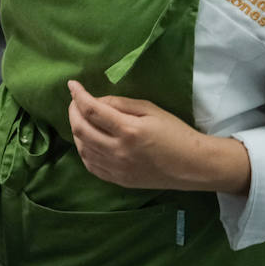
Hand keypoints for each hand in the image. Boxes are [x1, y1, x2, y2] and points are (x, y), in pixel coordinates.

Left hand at [66, 81, 251, 193]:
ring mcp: (117, 169)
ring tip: (81, 119)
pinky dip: (84, 150)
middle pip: (80, 130)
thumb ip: (121, 104)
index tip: (73, 85)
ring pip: (82, 149)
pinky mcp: (119, 180)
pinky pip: (91, 165)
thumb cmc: (175, 133)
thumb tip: (96, 101)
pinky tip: (87, 140)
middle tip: (75, 102)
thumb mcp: (151, 110)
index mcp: (128, 130)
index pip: (92, 110)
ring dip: (76, 131)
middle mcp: (118, 151)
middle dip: (73, 112)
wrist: (192, 165)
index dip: (78, 95)